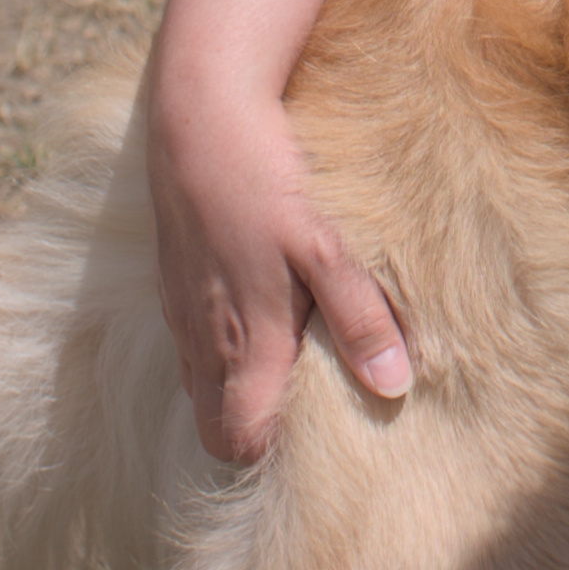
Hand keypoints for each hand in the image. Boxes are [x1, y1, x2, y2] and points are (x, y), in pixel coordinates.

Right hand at [143, 62, 411, 461]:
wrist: (198, 113)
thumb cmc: (263, 179)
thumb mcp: (323, 245)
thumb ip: (358, 317)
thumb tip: (395, 386)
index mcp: (242, 343)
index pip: (240, 442)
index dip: (274, 456)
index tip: (322, 443)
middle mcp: (203, 338)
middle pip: (214, 428)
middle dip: (254, 435)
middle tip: (312, 415)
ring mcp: (182, 310)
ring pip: (201, 387)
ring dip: (239, 392)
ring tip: (293, 369)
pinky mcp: (173, 280)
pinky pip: (192, 345)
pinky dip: (223, 352)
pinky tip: (261, 317)